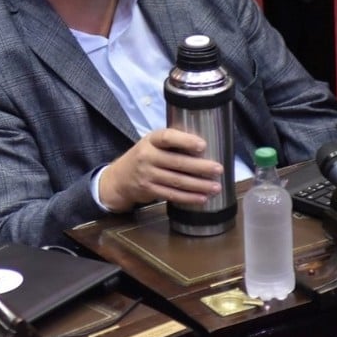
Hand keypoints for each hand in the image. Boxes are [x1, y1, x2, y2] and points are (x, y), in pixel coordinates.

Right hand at [98, 128, 223, 211]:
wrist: (119, 178)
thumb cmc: (144, 157)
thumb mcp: (151, 143)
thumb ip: (172, 143)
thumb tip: (205, 145)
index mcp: (151, 140)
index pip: (167, 137)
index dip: (185, 141)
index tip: (203, 145)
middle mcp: (147, 156)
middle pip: (177, 162)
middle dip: (200, 167)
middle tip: (218, 169)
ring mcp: (147, 174)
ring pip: (177, 181)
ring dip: (199, 185)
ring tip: (216, 187)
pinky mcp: (149, 190)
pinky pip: (172, 194)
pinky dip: (188, 197)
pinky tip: (202, 198)